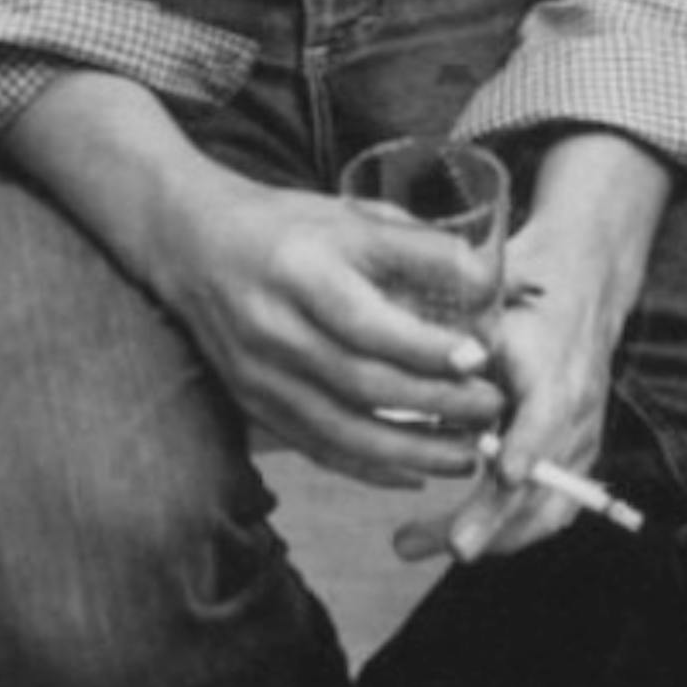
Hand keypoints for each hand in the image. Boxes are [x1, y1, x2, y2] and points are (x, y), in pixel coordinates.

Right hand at [159, 169, 507, 488]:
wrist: (193, 244)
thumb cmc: (288, 225)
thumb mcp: (352, 214)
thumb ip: (422, 247)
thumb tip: (494, 282)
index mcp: (300, 269)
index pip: (366, 321)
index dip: (425, 347)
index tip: (480, 356)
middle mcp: (273, 326)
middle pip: (360, 382)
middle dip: (434, 404)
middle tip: (491, 407)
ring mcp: (259, 372)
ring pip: (341, 428)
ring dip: (411, 451)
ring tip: (468, 454)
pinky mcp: (253, 403)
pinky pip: (317, 447)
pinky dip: (369, 468)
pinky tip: (415, 473)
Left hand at [389, 210, 627, 563]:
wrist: (581, 293)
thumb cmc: (520, 296)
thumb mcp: (489, 305)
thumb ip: (454, 346)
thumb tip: (397, 373)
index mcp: (553, 364)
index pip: (549, 410)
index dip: (531, 444)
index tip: (506, 473)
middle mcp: (575, 409)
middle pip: (547, 477)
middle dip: (500, 517)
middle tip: (454, 546)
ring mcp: (580, 441)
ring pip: (547, 506)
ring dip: (488, 533)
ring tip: (414, 543)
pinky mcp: (575, 462)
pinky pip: (547, 511)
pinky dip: (503, 531)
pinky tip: (446, 538)